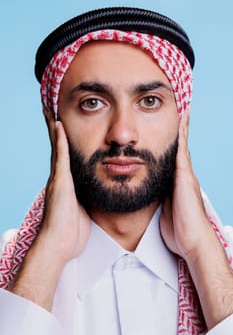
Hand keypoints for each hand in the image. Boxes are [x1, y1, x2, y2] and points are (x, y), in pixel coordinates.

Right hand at [41, 108, 90, 263]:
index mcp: (67, 182)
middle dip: (54, 127)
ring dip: (54, 128)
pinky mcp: (60, 182)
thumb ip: (84, 198)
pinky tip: (58, 126)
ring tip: (51, 109)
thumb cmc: (71, 231)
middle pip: (58, 146)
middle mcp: (60, 176)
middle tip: (51, 108)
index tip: (62, 122)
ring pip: (57, 147)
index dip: (63, 139)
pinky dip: (60, 141)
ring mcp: (58, 178)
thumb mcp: (82, 209)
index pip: (64, 155)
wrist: (59, 244)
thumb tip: (92, 194)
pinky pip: (61, 157)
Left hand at [160, 107, 213, 260]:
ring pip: (181, 144)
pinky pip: (182, 150)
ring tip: (181, 105)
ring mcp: (185, 174)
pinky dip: (181, 134)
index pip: (171, 155)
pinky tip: (180, 119)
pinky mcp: (185, 176)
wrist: (192, 242)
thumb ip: (160, 197)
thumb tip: (148, 191)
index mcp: (175, 181)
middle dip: (177, 127)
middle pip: (178, 145)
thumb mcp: (164, 209)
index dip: (170, 139)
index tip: (166, 123)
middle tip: (178, 105)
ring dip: (181, 125)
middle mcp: (182, 174)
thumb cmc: (178, 229)